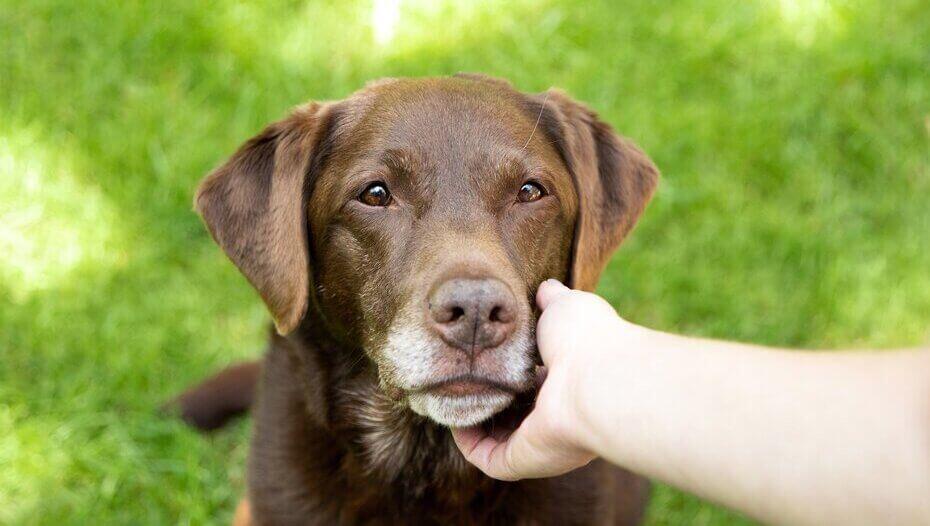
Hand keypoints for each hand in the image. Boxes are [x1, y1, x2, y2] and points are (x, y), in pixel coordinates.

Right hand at [450, 279, 625, 479]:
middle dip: (488, 395)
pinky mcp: (524, 460)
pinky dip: (469, 441)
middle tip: (461, 376)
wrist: (596, 379)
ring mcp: (542, 442)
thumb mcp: (565, 306)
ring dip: (473, 418)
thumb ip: (551, 299)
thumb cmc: (586, 339)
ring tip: (450, 393)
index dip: (510, 368)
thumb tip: (545, 288)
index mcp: (570, 381)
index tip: (486, 354)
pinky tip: (454, 416)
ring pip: (499, 438)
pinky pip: (489, 458)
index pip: (536, 381)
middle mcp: (559, 415)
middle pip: (516, 411)